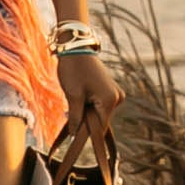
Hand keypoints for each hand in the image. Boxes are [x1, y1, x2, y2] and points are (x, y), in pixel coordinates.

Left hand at [56, 50, 121, 168]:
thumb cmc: (74, 70)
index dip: (86, 133)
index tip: (72, 136)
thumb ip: (76, 118)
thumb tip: (74, 136)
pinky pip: (99, 104)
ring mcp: (114, 92)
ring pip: (98, 112)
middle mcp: (117, 97)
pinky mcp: (109, 89)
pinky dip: (88, 105)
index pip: (100, 127)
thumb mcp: (73, 96)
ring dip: (85, 112)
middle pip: (100, 120)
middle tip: (68, 114)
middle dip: (84, 120)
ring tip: (72, 101)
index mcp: (110, 100)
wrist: (75, 47)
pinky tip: (78, 97)